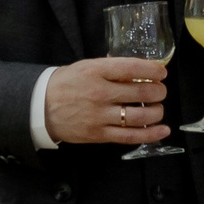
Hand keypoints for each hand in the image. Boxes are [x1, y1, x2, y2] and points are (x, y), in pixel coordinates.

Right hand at [44, 58, 169, 145]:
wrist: (40, 107)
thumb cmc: (66, 84)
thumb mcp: (86, 67)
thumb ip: (111, 68)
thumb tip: (140, 69)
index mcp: (96, 71)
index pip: (132, 68)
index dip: (152, 71)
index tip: (161, 73)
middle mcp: (99, 93)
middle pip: (141, 93)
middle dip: (158, 92)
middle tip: (160, 91)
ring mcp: (100, 116)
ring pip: (140, 116)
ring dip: (157, 112)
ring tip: (158, 108)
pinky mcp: (99, 134)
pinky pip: (130, 136)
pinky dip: (150, 134)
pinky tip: (163, 130)